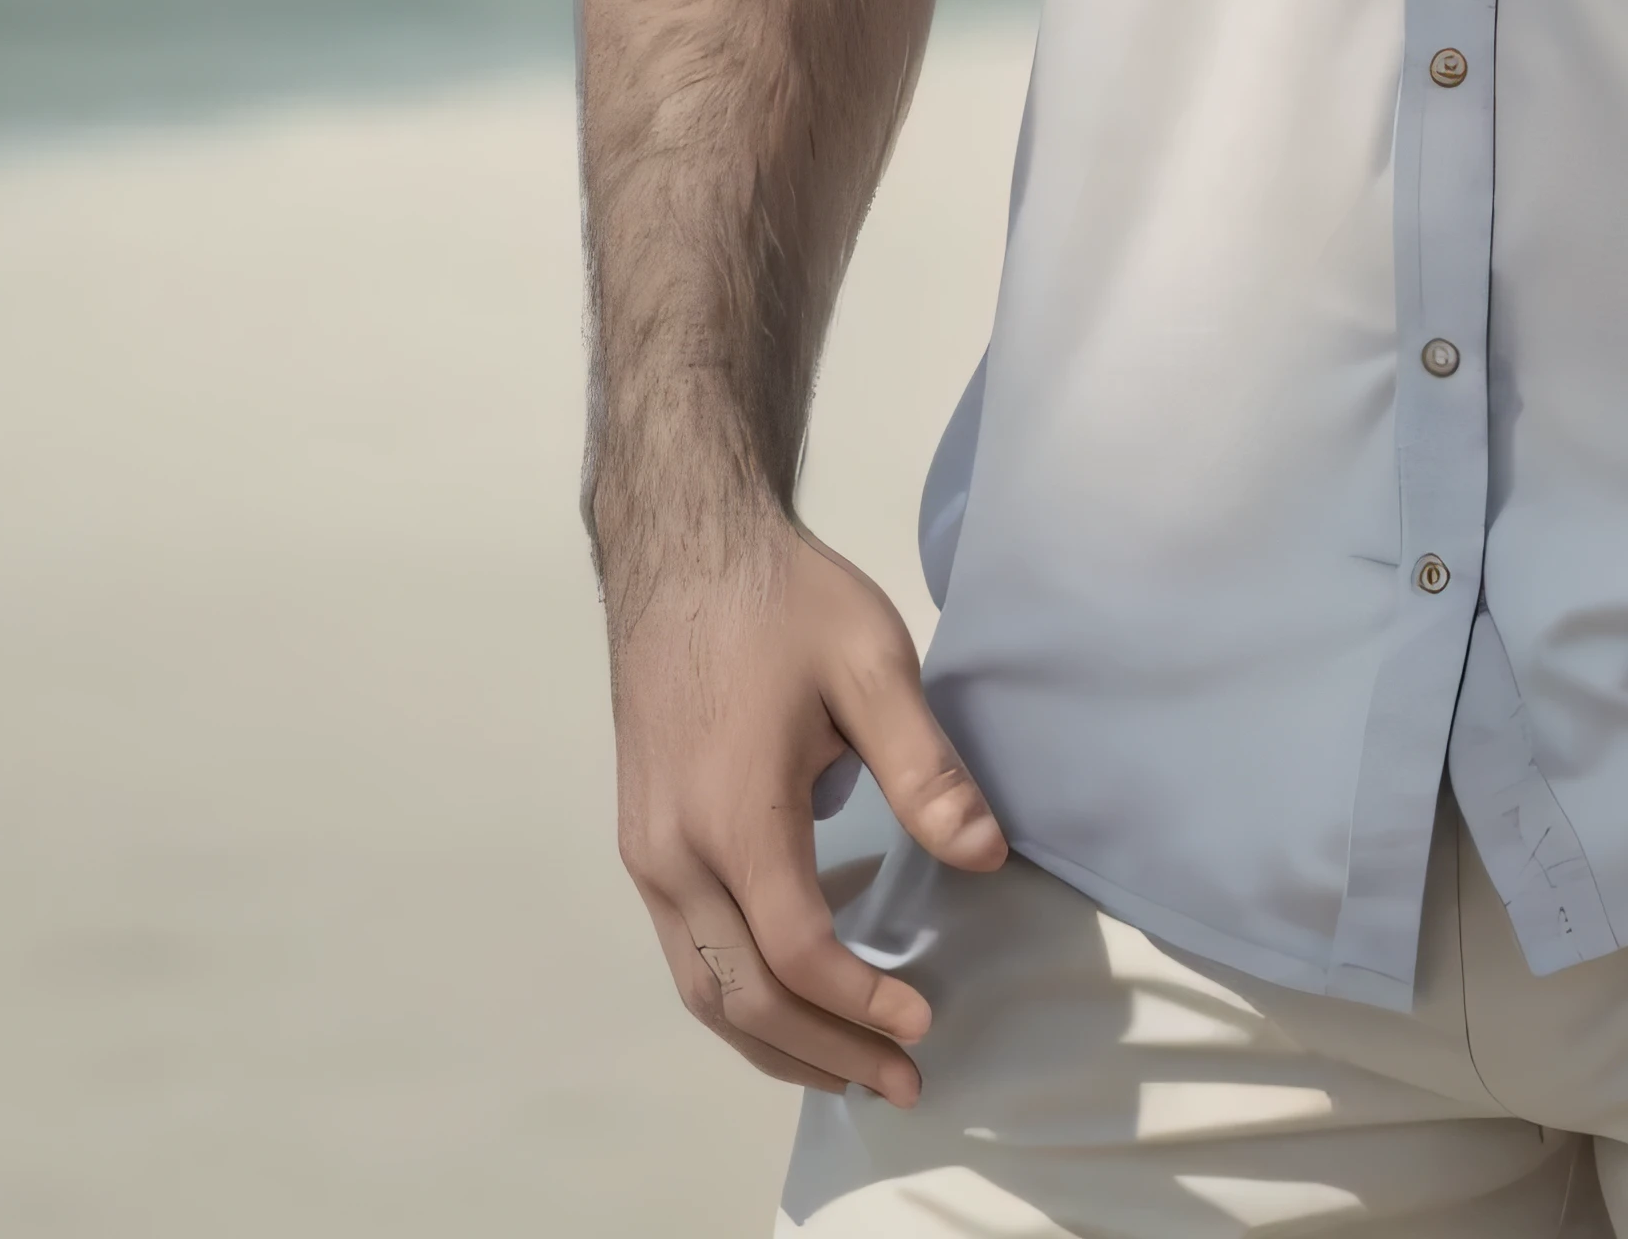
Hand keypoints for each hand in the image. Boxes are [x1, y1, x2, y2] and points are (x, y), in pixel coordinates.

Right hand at [608, 515, 1007, 1099]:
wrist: (684, 548)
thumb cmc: (782, 600)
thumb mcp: (873, 662)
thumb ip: (925, 769)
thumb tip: (984, 856)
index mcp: (732, 816)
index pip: (799, 953)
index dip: (863, 1002)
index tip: (924, 1020)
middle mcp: (673, 853)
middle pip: (743, 996)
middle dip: (825, 1053)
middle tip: (901, 1080)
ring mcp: (647, 852)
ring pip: (702, 989)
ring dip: (775, 1042)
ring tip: (848, 1071)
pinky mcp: (643, 841)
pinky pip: (685, 951)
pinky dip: (739, 997)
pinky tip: (792, 998)